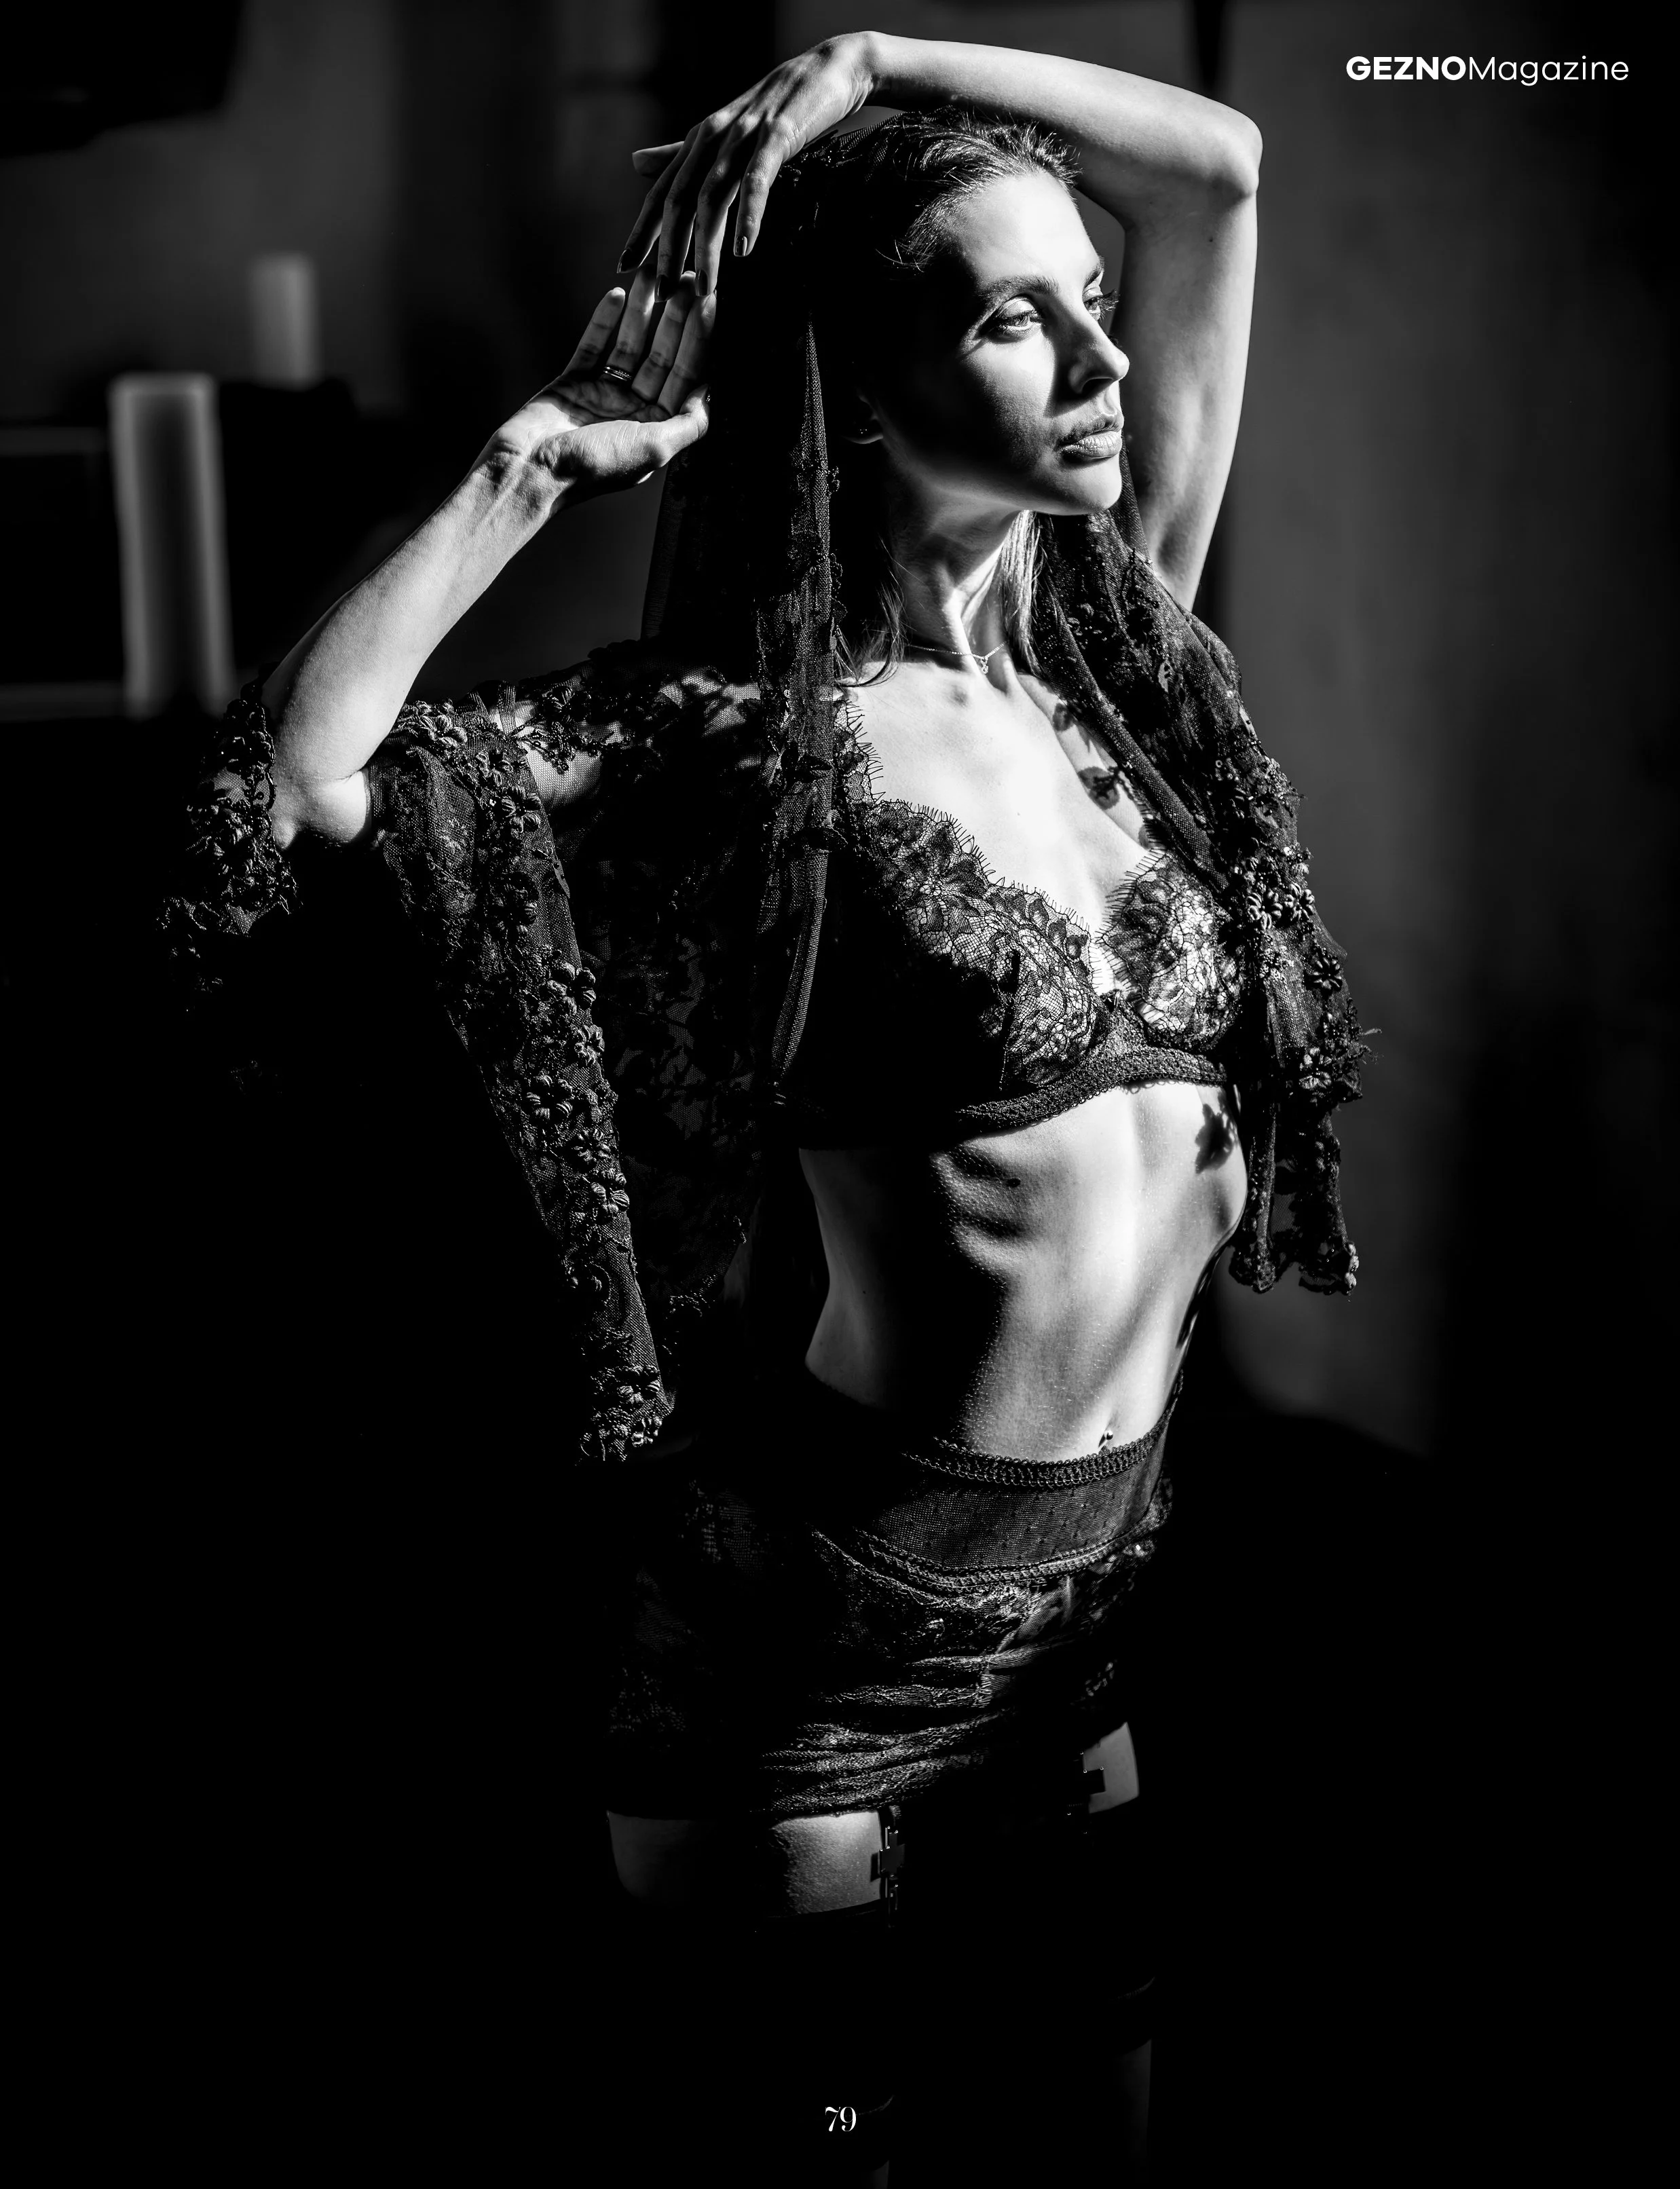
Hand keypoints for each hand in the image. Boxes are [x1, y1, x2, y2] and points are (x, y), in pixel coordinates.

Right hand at [477, 267, 711, 502]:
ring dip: (642, 310)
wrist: (531, 471)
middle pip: (661, 356)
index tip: (709, 301)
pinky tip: (617, 295)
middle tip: (686, 278)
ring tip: (652, 274)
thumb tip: (713, 395)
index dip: (699, 339)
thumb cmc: (595, 467)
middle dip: (675, 317)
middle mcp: (634, 411)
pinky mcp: (572, 382)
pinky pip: (593, 346)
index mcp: (657, 428)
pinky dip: (604, 321)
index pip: (685, 376)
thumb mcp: (654, 448)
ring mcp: (603, 394)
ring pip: (629, 345)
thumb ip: (688, 423)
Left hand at [617, 33, 877, 299]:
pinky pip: (755, 181)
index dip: (641, 232)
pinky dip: (747, 216)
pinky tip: (743, 250)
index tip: (621, 268)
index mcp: (698, 143)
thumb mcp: (722, 135)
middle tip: (661, 294)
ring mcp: (742, 136)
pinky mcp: (776, 136)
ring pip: (712, 198)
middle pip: (679, 202)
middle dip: (668, 251)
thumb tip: (634, 162)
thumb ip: (679, 154)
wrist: (825, 70)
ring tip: (705, 289)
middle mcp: (712, 139)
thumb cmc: (776, 110)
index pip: (661, 194)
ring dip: (706, 248)